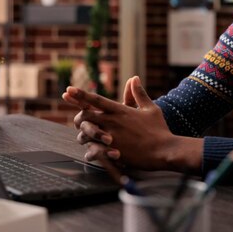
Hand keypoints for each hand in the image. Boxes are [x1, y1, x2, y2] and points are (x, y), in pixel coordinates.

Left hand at [63, 76, 200, 171]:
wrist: (164, 151)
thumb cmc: (158, 129)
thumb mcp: (150, 108)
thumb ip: (139, 94)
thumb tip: (134, 78)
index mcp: (121, 110)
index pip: (96, 100)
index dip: (80, 94)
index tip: (68, 90)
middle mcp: (113, 122)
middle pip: (85, 115)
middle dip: (77, 116)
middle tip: (76, 118)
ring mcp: (111, 137)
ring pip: (85, 133)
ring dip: (82, 134)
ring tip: (83, 137)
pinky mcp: (112, 151)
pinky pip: (92, 151)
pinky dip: (89, 152)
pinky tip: (90, 153)